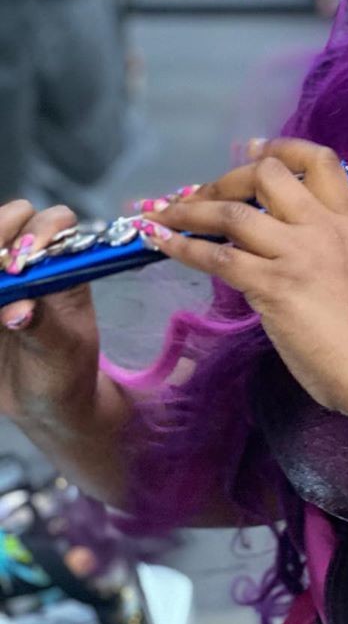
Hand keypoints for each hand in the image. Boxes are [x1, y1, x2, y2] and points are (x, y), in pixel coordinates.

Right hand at [0, 201, 101, 424]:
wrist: (43, 403)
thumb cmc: (64, 373)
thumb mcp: (62, 354)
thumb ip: (44, 329)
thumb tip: (19, 310)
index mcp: (64, 268)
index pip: (56, 221)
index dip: (41, 229)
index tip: (26, 258)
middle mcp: (29, 262)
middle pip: (8, 219)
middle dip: (0, 233)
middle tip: (0, 268)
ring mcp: (1, 278)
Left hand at [138, 138, 347, 412]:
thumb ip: (323, 250)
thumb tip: (280, 249)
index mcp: (346, 223)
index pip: (320, 162)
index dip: (282, 148)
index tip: (253, 148)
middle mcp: (320, 228)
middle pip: (267, 175)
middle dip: (226, 179)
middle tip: (200, 194)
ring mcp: (296, 254)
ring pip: (233, 212)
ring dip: (189, 210)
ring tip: (161, 214)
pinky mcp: (273, 286)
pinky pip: (217, 256)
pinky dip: (182, 246)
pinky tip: (160, 243)